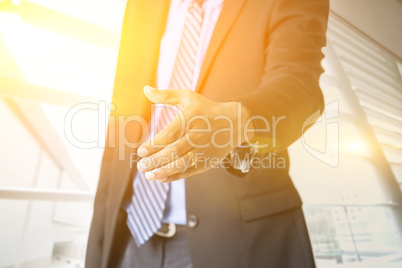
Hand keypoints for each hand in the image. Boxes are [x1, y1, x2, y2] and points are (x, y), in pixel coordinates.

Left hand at [136, 85, 254, 182]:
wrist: (235, 122)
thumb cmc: (206, 109)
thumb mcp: (188, 97)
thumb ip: (166, 95)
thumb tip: (146, 89)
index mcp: (191, 118)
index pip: (169, 134)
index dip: (153, 145)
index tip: (140, 151)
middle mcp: (197, 135)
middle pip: (173, 151)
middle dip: (154, 160)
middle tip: (141, 166)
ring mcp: (203, 150)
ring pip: (181, 163)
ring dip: (162, 171)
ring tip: (148, 175)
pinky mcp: (208, 161)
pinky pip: (189, 171)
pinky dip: (175, 176)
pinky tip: (162, 177)